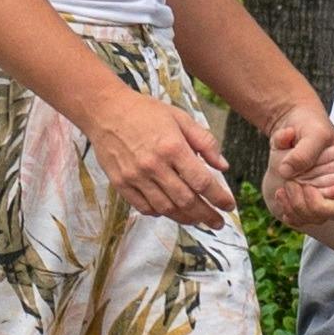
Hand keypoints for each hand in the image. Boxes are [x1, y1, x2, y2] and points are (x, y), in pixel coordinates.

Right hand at [90, 91, 237, 228]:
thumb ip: (205, 142)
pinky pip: (144, 207)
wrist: (104, 110)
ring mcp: (135, 176)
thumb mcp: (181, 118)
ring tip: (198, 221)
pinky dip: (160, 213)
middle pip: (186, 200)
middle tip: (218, 223)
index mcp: (172, 147)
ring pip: (166, 208)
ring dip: (186, 219)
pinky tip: (171, 211)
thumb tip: (224, 166)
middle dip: (206, 215)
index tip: (229, 206)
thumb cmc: (145, 112)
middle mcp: (154, 165)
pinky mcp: (120, 183)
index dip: (219, 197)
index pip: (202, 182)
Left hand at [260, 102, 333, 214]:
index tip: (304, 186)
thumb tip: (286, 172)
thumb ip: (304, 152)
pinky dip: (286, 210)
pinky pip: (297, 217)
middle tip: (288, 185)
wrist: (294, 122)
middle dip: (301, 205)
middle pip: (321, 217)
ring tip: (281, 190)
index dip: (318, 202)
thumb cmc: (309, 125)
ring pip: (308, 220)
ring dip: (292, 208)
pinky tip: (279, 194)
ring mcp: (318, 194)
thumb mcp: (312, 133)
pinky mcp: (303, 196)